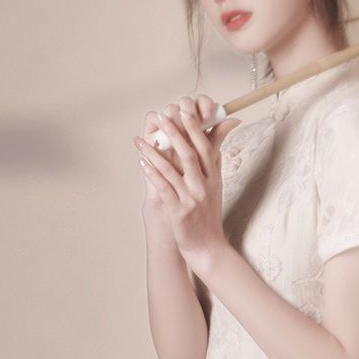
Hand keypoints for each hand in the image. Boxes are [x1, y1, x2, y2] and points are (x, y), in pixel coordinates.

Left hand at [137, 94, 220, 215]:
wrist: (208, 248)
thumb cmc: (208, 216)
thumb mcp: (215, 187)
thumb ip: (214, 164)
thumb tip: (218, 143)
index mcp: (213, 177)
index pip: (205, 146)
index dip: (194, 127)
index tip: (184, 110)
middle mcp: (204, 186)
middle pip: (189, 153)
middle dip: (175, 132)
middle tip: (162, 115)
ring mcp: (191, 198)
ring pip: (172, 170)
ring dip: (153, 153)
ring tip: (139, 140)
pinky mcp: (179, 211)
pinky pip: (164, 188)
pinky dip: (152, 174)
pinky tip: (141, 163)